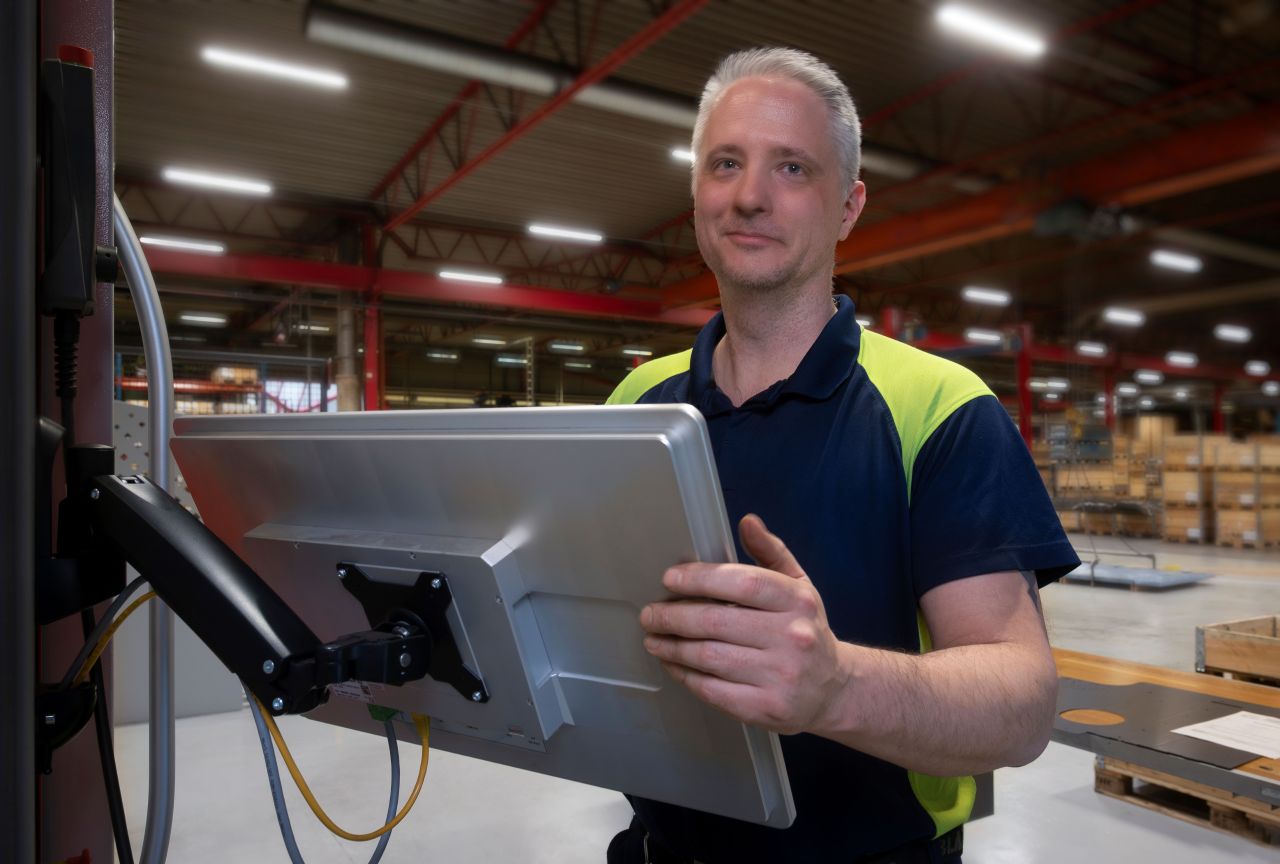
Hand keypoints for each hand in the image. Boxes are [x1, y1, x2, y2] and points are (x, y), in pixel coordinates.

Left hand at [639, 514, 847, 733]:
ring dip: (672, 647)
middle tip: (651, 614)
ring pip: (708, 657)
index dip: (700, 579)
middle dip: (673, 616)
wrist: (834, 689)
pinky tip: (674, 665)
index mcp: (798, 601)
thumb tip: (748, 522)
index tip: (671, 579)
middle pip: (716, 622)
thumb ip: (771, 552)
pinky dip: (685, 676)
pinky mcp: (765, 708)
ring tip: (654, 639)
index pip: (742, 583)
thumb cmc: (806, 631)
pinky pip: (712, 689)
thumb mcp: (799, 585)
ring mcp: (779, 675)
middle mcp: (792, 637)